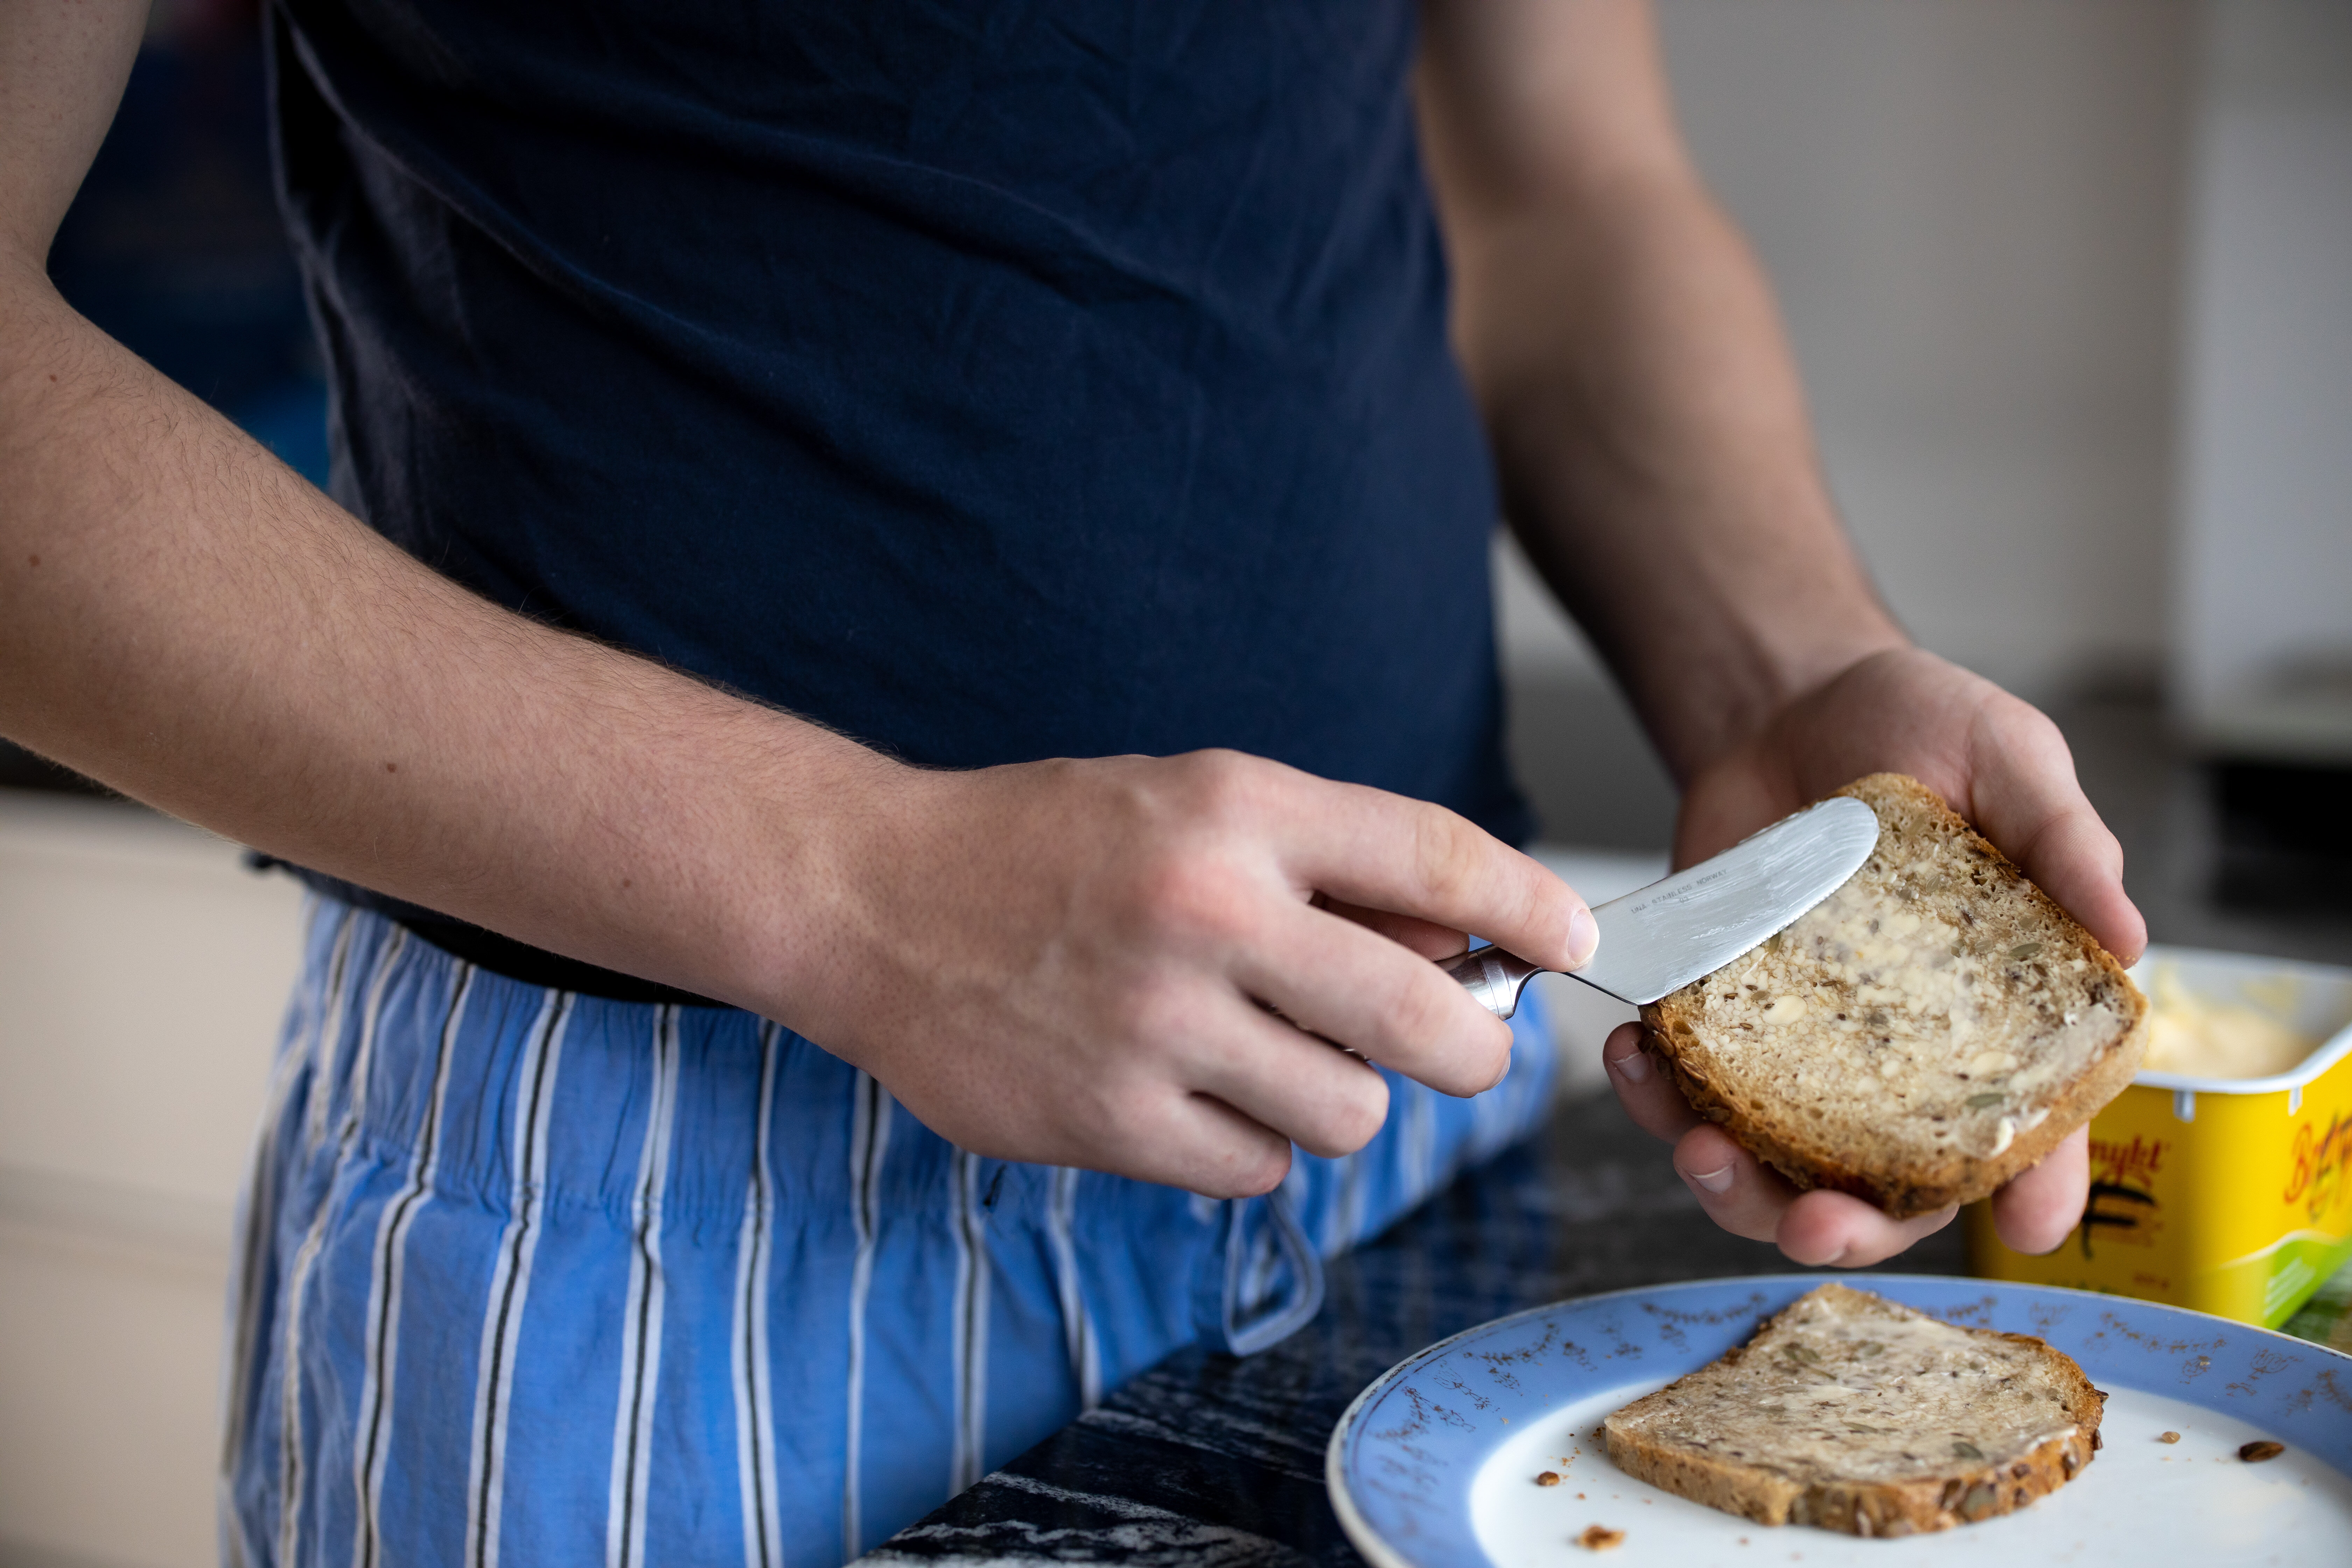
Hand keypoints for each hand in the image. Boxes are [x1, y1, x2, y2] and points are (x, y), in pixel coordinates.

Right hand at [779, 749, 1597, 1198]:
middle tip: (1461, 1048)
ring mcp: (1157, 1026)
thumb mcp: (1190, 805)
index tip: (1574, 943)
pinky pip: (1258, 1166)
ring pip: (1352, 1112)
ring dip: (1337, 1095)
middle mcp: (1206, 913)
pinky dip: (1248, 1140)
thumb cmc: (1049, 846)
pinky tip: (1189, 1091)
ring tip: (1266, 1053)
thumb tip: (1464, 950)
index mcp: (1235, 812)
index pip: (1435, 859)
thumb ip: (1324, 869)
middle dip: (1474, 1049)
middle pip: (1427, 1021)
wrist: (875, 898)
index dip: (1528, 908)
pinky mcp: (1110, 1121)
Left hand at [1604, 646, 2142, 1265]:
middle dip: (1848, 1228)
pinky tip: (1633, 1056)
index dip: (2040, 1191)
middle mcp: (1903, 1061)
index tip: (2028, 1229)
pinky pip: (1686, 1091)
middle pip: (1890, 1191)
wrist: (1792, 702)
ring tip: (1693, 1145)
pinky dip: (1654, 1095)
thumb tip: (2130, 938)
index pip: (2035, 1131)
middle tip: (1809, 1225)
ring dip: (1732, 1183)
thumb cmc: (1924, 728)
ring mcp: (1803, 1050)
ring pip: (1772, 1166)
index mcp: (2000, 1020)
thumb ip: (2065, 840)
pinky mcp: (1721, 1019)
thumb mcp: (2010, 758)